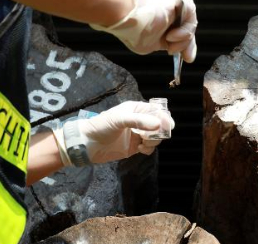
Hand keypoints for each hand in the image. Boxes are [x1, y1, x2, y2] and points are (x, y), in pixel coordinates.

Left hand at [56, 101, 175, 165]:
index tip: (169, 125)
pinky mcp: (134, 147)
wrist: (87, 144)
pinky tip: (140, 149)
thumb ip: (139, 121)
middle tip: (155, 136)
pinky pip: (149, 147)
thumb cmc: (101, 126)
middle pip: (159, 124)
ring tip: (144, 143)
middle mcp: (139, 121)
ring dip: (154, 141)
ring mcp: (137, 134)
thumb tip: (158, 125)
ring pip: (155, 137)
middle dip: (160, 131)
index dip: (164, 117)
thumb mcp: (120, 119)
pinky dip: (148, 149)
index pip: (156, 110)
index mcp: (136, 109)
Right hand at [91, 0, 197, 61]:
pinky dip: (183, 32)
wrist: (127, 17)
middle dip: (187, 43)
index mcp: (155, 8)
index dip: (181, 41)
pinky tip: (171, 36)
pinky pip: (189, 18)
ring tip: (170, 47)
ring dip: (182, 41)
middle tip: (188, 58)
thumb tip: (171, 46)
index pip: (174, 24)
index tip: (184, 57)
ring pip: (188, 23)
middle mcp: (165, 0)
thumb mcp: (149, 43)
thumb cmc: (132, 30)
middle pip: (183, 24)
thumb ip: (161, 42)